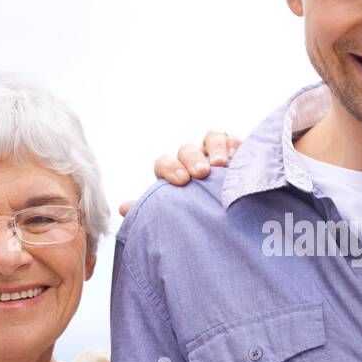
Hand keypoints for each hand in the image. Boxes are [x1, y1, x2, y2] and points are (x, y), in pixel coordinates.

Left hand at [117, 130, 241, 215]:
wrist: (223, 223)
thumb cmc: (194, 219)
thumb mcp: (172, 215)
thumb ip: (149, 210)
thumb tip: (124, 208)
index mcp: (174, 174)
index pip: (165, 163)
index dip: (170, 167)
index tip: (180, 181)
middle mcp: (193, 161)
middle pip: (187, 150)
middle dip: (192, 159)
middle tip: (201, 173)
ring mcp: (215, 155)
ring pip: (211, 138)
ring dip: (215, 148)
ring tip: (221, 164)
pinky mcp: (236, 154)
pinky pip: (234, 141)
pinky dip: (235, 145)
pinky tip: (237, 158)